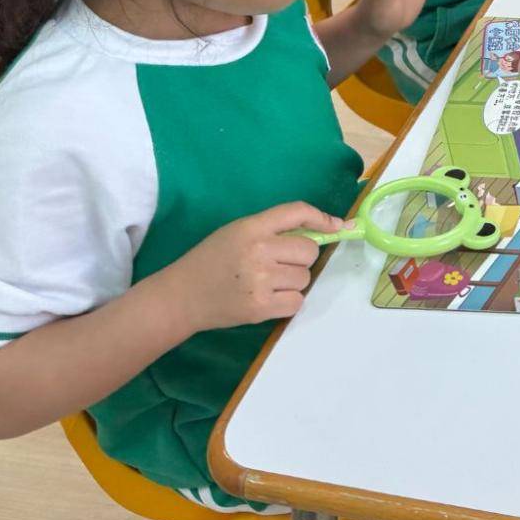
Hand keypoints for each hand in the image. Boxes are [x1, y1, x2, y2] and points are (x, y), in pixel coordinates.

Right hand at [167, 202, 342, 330]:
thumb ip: (274, 229)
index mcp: (251, 227)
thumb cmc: (212, 260)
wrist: (181, 296)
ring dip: (293, 281)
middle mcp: (259, 251)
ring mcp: (260, 281)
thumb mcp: (238, 232)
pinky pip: (297, 301)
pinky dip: (288, 301)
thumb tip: (325, 229)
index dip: (323, 218)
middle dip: (301, 258)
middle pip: (309, 250)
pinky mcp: (261, 308)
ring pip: (305, 277)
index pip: (298, 212)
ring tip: (266, 282)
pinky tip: (267, 298)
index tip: (338, 226)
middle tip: (278, 264)